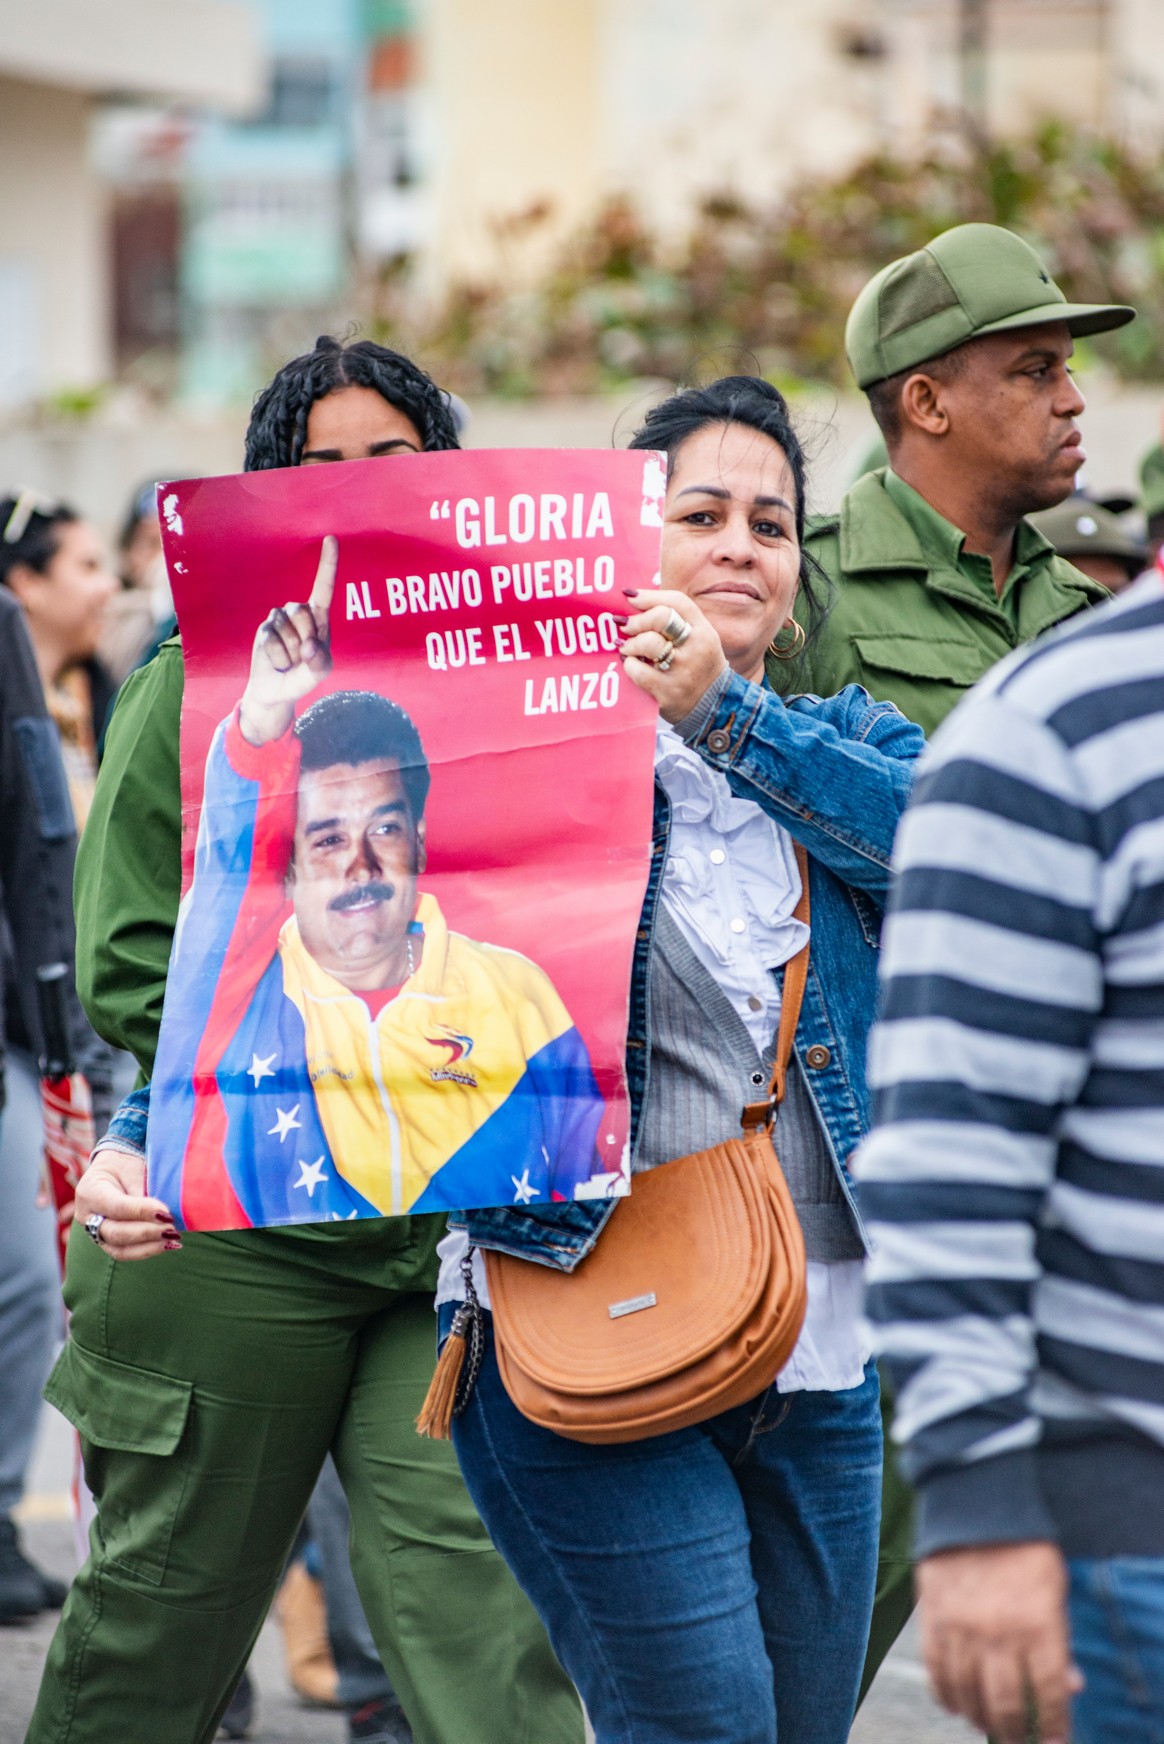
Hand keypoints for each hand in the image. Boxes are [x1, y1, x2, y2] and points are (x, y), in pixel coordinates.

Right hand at [74, 1150, 180, 1259]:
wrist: (113, 1169)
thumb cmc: (125, 1166)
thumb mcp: (133, 1169)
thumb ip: (142, 1193)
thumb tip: (163, 1215)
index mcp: (89, 1191)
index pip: (117, 1207)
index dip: (142, 1212)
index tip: (166, 1212)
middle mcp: (86, 1216)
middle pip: (116, 1233)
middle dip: (147, 1232)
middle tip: (172, 1228)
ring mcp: (93, 1232)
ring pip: (119, 1249)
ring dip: (149, 1247)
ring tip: (173, 1239)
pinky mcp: (106, 1243)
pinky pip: (125, 1253)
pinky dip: (147, 1250)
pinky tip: (168, 1244)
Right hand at [239, 536, 337, 746]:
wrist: (277, 691)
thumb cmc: (304, 676)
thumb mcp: (320, 672)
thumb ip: (320, 662)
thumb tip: (307, 645)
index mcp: (319, 618)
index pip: (324, 587)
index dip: (328, 564)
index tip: (331, 539)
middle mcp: (299, 613)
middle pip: (303, 611)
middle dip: (304, 638)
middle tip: (302, 656)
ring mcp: (279, 620)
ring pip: (288, 628)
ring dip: (291, 652)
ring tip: (290, 660)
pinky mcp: (264, 630)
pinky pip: (273, 642)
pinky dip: (279, 658)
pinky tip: (278, 662)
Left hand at [618, 588, 726, 723]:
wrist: (715, 708)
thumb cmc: (699, 667)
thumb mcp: (698, 640)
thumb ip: (675, 622)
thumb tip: (636, 603)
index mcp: (704, 631)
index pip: (677, 602)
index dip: (650, 596)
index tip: (629, 597)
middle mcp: (696, 647)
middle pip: (661, 617)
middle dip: (637, 620)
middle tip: (624, 625)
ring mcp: (683, 670)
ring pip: (648, 642)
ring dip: (630, 644)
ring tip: (626, 648)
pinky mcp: (668, 692)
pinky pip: (639, 671)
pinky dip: (629, 665)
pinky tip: (631, 665)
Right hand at [918, 1542, 1082, 1742]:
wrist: (975, 1503)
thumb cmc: (1024, 1550)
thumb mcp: (1056, 1593)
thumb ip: (1061, 1642)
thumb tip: (1069, 1686)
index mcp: (1038, 1625)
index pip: (1049, 1695)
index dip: (1054, 1727)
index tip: (1054, 1743)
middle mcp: (998, 1633)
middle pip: (1006, 1705)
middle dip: (1015, 1734)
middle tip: (1018, 1743)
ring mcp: (960, 1628)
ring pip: (967, 1696)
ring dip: (979, 1719)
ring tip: (987, 1725)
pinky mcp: (931, 1618)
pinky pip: (935, 1672)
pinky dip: (945, 1696)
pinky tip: (955, 1704)